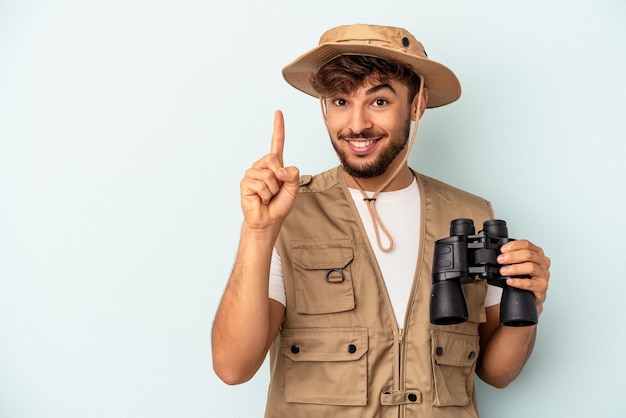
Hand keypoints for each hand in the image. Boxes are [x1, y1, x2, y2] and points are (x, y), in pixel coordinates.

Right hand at [240, 110, 299, 230]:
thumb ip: (292, 175)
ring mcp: (252, 173)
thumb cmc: (279, 204)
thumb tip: (279, 169)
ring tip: (268, 196)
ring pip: (269, 175)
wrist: (268, 220)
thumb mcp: (293, 188)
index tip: (278, 113)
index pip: (277, 143)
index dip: (278, 128)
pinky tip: (261, 198)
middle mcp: (262, 166)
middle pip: (274, 159)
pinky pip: (260, 184)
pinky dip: (265, 194)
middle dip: (280, 178)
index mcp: (275, 165)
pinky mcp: (246, 182)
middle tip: (276, 190)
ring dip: (273, 189)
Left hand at [497, 240, 550, 314]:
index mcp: (537, 253)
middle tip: (500, 260)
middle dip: (512, 256)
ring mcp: (544, 275)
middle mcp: (543, 262)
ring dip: (514, 268)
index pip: (526, 244)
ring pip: (531, 267)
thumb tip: (499, 254)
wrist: (530, 296)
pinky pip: (530, 284)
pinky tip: (510, 281)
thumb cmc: (525, 277)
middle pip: (529, 255)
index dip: (513, 246)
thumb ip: (513, 257)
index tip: (502, 250)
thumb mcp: (520, 263)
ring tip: (503, 271)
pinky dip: (518, 282)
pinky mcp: (542, 287)